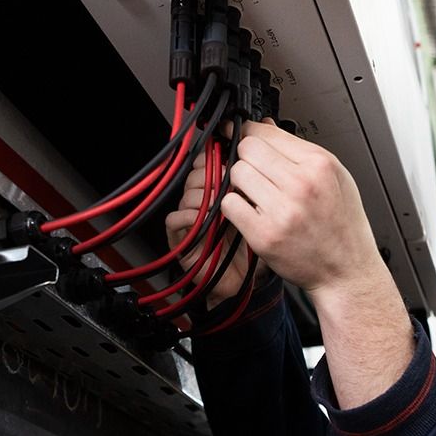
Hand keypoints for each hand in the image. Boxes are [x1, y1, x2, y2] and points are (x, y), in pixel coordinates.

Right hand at [164, 152, 253, 307]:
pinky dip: (189, 216)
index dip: (217, 157)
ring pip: (186, 193)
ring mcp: (189, 216)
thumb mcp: (260, 209)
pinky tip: (206, 219)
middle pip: (196, 172)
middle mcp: (201, 198)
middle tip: (230, 183)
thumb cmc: (253, 244)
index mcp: (217, 186)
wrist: (244, 279)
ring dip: (204, 195)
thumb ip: (256, 184)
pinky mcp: (179, 237)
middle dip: (214, 175)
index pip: (207, 160)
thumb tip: (260, 157)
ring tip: (221, 202)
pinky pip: (174, 218)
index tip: (233, 161)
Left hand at [219, 119, 382, 299]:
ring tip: (256, 194)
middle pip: (247, 150)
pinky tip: (250, 212)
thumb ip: (300, 150)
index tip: (239, 134)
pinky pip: (230, 204)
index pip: (265, 133)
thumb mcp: (336, 177)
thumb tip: (266, 126)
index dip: (248, 132)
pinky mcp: (265, 235)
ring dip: (239, 183)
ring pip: (236, 174)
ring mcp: (282, 211)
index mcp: (319, 165)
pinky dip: (234, 207)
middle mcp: (301, 185)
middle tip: (256, 173)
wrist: (347, 270)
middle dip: (246, 158)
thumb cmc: (344, 225)